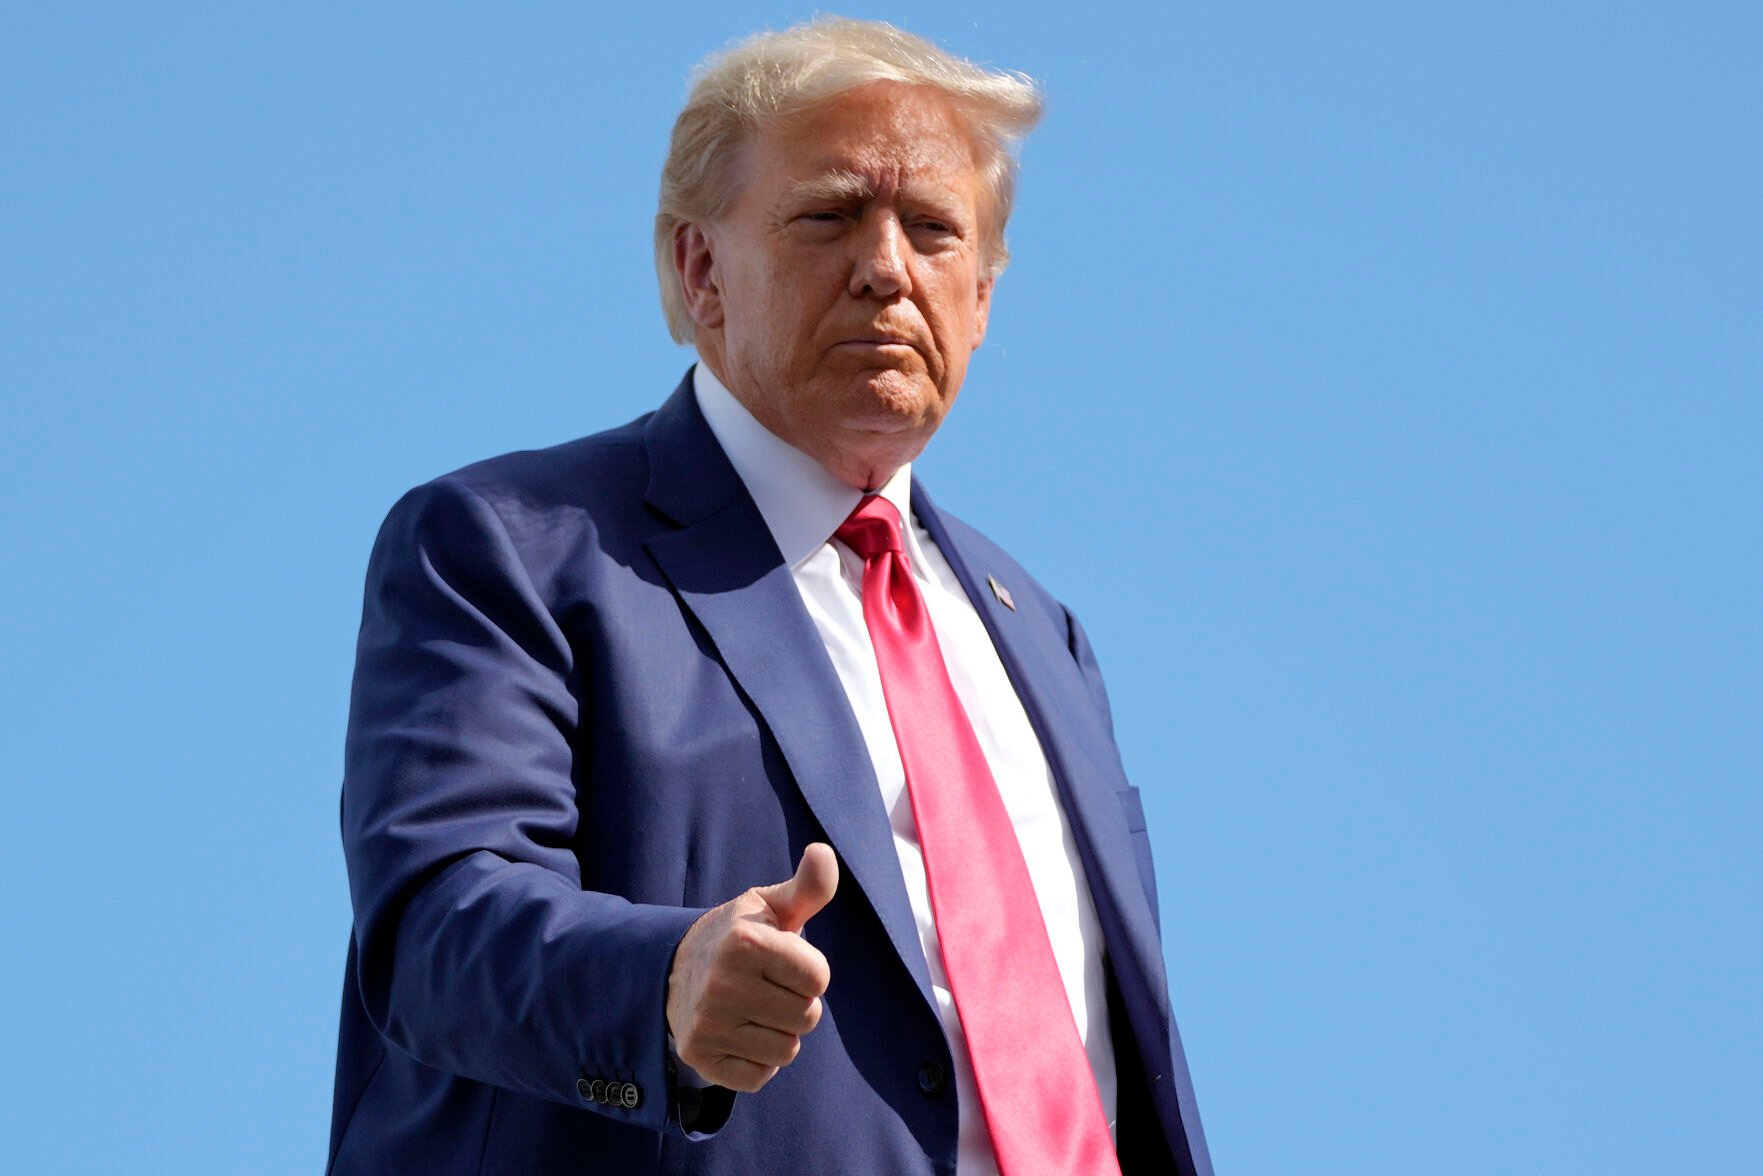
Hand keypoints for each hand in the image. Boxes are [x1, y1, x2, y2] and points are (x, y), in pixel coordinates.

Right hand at [665, 844, 837, 1092]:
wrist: (673, 969)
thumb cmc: (739, 935)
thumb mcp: (770, 906)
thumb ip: (807, 887)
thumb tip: (823, 852)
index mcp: (745, 941)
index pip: (819, 978)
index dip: (809, 971)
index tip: (783, 960)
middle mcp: (722, 983)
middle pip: (807, 1017)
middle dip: (797, 1003)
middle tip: (767, 986)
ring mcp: (708, 1023)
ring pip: (787, 1050)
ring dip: (780, 1033)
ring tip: (753, 1008)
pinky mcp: (700, 1057)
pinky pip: (761, 1076)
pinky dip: (759, 1061)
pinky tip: (739, 1033)